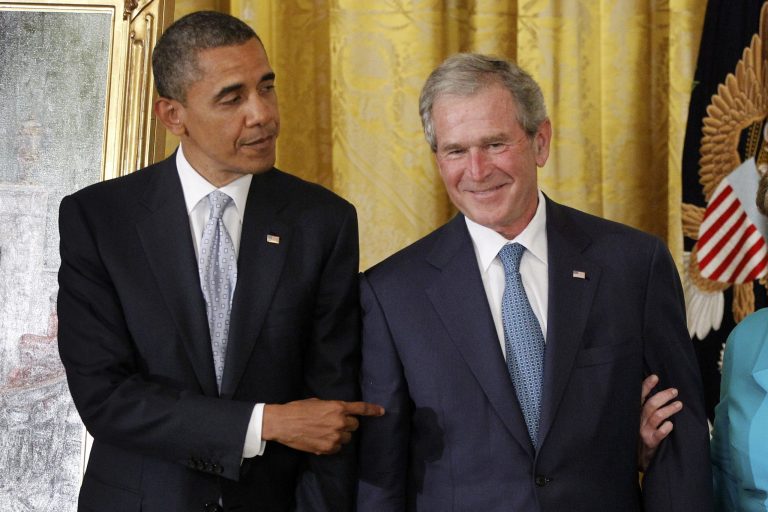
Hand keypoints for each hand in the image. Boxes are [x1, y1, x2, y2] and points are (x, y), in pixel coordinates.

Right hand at [262, 398, 384, 454]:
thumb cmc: (298, 409)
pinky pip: (338, 448)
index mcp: (337, 407)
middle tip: (334, 423)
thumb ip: (332, 408)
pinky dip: (333, 445)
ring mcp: (334, 436)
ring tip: (326, 432)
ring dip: (340, 435)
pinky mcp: (327, 448)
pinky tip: (321, 440)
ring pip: (347, 438)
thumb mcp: (318, 402)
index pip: (360, 409)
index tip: (381, 411)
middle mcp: (339, 422)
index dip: (372, 410)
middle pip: (355, 425)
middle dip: (348, 424)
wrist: (283, 423)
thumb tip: (339, 413)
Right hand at [638, 374, 681, 470]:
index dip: (646, 386)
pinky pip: (659, 433)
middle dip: (663, 396)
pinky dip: (665, 428)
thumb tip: (663, 392)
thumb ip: (649, 407)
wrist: (641, 456)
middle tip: (675, 392)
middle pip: (651, 405)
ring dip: (669, 409)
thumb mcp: (644, 419)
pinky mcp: (650, 441)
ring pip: (656, 416)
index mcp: (637, 413)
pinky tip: (671, 425)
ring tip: (679, 404)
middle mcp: (638, 420)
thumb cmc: (646, 433)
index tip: (655, 377)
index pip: (640, 396)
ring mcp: (643, 431)